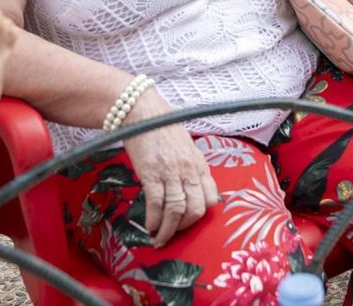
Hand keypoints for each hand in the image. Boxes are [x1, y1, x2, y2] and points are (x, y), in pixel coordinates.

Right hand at [123, 89, 219, 247]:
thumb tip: (188, 190)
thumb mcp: (185, 148)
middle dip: (185, 228)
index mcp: (199, 164)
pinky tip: (150, 226)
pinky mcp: (151, 173)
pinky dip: (154, 220)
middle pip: (197, 209)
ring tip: (159, 239)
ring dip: (168, 230)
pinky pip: (156, 203)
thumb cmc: (162, 129)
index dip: (200, 216)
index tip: (187, 224)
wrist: (142, 113)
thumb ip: (190, 168)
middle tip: (172, 234)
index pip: (211, 198)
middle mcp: (189, 169)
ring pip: (177, 211)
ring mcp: (171, 171)